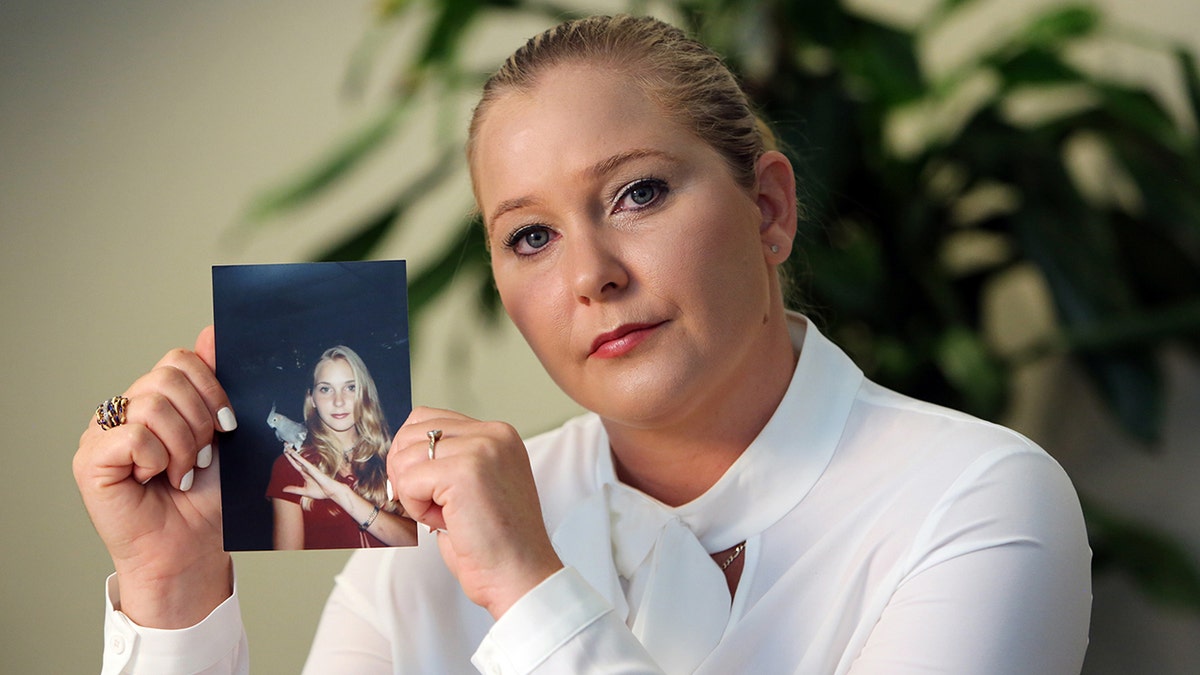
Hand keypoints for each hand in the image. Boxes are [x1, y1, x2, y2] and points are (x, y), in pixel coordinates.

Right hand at [72, 326, 234, 627]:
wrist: (193, 548)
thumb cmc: (207, 497)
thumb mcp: (222, 434)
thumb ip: (214, 384)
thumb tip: (212, 331)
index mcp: (156, 399)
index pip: (180, 360)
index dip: (211, 387)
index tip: (227, 424)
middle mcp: (125, 410)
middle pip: (167, 377)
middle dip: (200, 419)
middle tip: (203, 455)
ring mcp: (103, 433)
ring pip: (152, 405)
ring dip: (183, 444)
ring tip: (182, 472)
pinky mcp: (91, 459)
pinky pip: (133, 435)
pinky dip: (158, 459)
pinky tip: (157, 480)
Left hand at [281, 447, 346, 501]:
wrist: (331, 492)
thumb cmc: (321, 492)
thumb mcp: (304, 492)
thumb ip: (294, 490)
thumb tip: (284, 489)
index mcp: (305, 474)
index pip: (295, 464)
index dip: (289, 458)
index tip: (285, 452)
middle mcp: (307, 469)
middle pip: (296, 459)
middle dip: (290, 452)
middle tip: (284, 445)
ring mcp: (309, 468)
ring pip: (299, 459)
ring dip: (292, 453)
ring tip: (286, 446)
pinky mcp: (313, 469)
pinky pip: (304, 462)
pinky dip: (298, 458)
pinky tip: (293, 454)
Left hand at [387, 407, 562, 618]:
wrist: (520, 576)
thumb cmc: (494, 543)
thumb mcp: (474, 485)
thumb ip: (449, 459)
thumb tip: (401, 452)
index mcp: (498, 434)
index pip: (427, 419)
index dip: (413, 457)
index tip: (428, 489)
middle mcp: (494, 434)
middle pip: (410, 433)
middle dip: (407, 474)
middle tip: (434, 506)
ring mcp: (481, 449)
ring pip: (405, 457)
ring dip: (414, 494)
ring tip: (447, 516)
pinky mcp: (465, 472)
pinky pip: (408, 482)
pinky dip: (416, 509)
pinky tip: (445, 523)